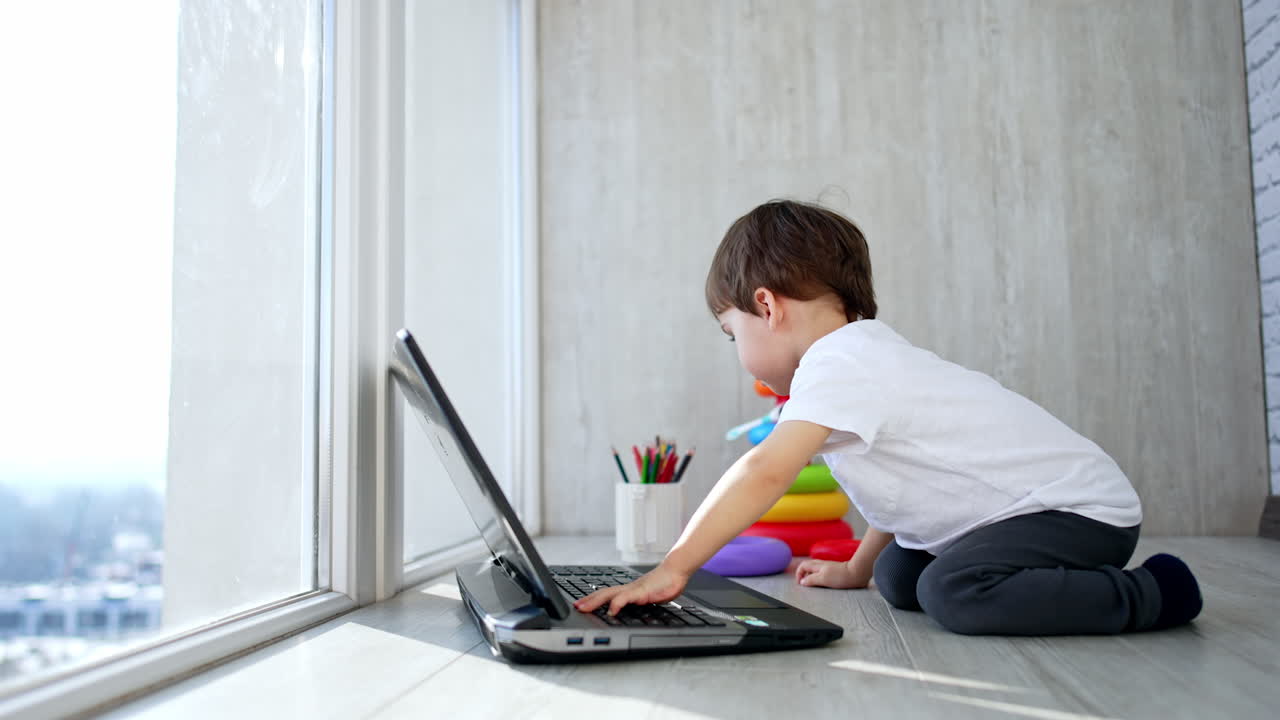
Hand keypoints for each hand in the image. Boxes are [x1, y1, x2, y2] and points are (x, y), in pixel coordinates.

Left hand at [573, 563, 690, 615]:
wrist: (676, 571)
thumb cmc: (664, 583)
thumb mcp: (648, 597)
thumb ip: (639, 602)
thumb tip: (632, 610)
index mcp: (628, 591)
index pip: (606, 594)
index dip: (592, 599)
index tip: (581, 605)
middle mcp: (628, 588)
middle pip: (603, 593)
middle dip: (588, 601)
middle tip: (575, 607)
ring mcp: (633, 589)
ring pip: (609, 594)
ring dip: (595, 601)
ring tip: (584, 608)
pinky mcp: (641, 591)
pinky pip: (626, 598)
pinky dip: (617, 604)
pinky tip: (611, 611)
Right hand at [794, 558, 867, 588]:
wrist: (857, 573)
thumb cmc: (841, 576)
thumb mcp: (823, 579)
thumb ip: (811, 580)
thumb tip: (802, 581)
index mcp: (818, 565)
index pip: (803, 565)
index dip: (799, 573)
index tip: (800, 583)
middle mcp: (822, 564)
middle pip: (809, 566)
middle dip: (804, 574)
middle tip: (805, 584)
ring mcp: (829, 567)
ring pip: (816, 569)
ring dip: (812, 576)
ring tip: (814, 585)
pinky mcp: (835, 571)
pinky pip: (823, 572)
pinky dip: (820, 577)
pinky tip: (824, 583)